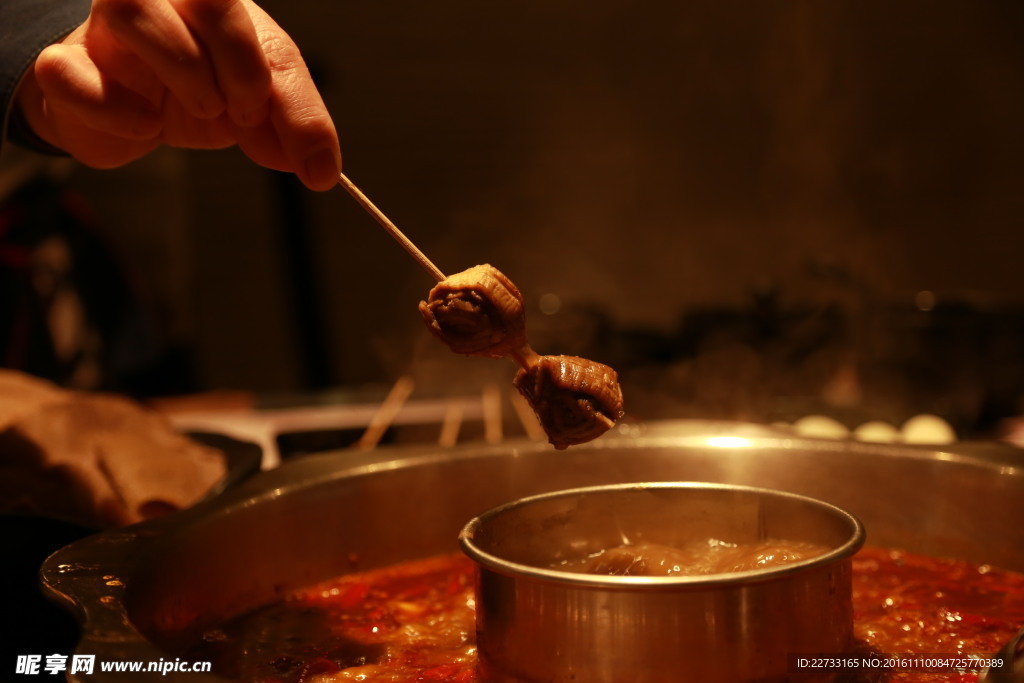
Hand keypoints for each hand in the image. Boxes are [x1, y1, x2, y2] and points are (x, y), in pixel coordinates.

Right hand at [15, 0, 340, 190]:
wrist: (126, 116)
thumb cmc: (193, 94)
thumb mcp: (254, 110)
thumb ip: (292, 127)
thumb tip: (321, 168)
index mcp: (213, 6)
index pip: (246, 13)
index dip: (263, 69)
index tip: (265, 116)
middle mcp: (162, 3)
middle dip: (237, 61)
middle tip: (241, 113)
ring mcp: (107, 30)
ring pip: (129, 6)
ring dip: (180, 65)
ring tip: (201, 110)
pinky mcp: (67, 68)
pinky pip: (66, 70)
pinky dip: (112, 106)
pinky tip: (144, 126)